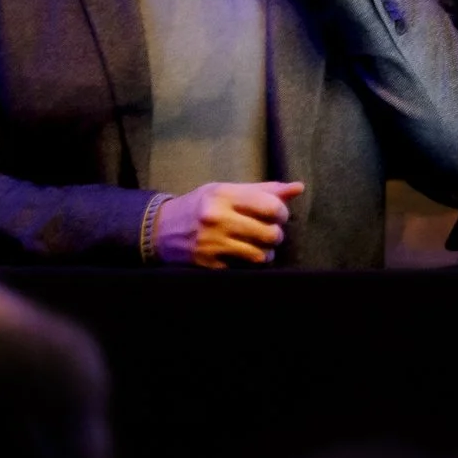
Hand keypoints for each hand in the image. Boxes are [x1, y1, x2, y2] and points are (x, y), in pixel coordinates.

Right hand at [154, 180, 304, 267]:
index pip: (271, 206)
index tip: (279, 215)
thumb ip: (263, 190)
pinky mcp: (207, 264)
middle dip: (276, 235)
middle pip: (270, 233)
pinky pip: (242, 269)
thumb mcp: (226, 190)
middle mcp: (218, 218)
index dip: (282, 213)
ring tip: (261, 247)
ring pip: (259, 255)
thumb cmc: (201, 205)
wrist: (159, 229)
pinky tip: (243, 256)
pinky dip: (249, 264)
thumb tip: (298, 188)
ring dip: (266, 252)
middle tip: (271, 233)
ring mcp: (212, 243)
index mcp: (224, 195)